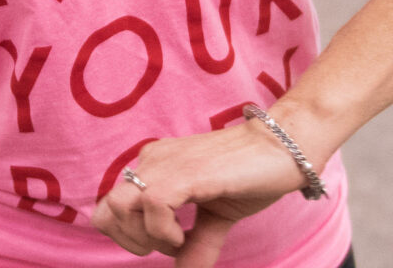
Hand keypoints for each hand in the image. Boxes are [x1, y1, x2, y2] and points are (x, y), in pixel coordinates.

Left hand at [91, 115, 311, 266]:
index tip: (166, 244)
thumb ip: (196, 246)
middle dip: (132, 241)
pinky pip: (153, 203)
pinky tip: (185, 235)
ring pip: (121, 206)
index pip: (109, 206)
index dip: (127, 236)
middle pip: (108, 210)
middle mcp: (153, 160)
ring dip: (146, 236)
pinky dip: (164, 230)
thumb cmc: (252, 176)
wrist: (284, 147)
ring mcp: (167, 163)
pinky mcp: (186, 171)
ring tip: (178, 239)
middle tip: (170, 245)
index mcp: (155, 166)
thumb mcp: (217, 220)